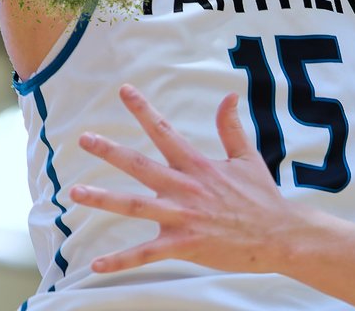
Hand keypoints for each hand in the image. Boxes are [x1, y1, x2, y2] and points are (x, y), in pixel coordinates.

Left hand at [71, 84, 293, 273]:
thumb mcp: (246, 157)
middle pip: (140, 165)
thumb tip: (229, 95)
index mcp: (197, 165)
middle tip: (84, 138)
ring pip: (135, 206)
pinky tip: (96, 264)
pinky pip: (146, 254)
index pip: (164, 131)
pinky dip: (121, 260)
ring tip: (75, 193)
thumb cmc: (262, 197)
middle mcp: (185, 187)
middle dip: (110, 151)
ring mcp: (182, 217)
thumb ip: (231, 126)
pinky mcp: (184, 245)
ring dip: (103, 199)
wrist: (280, 236)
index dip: (143, 110)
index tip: (124, 90)